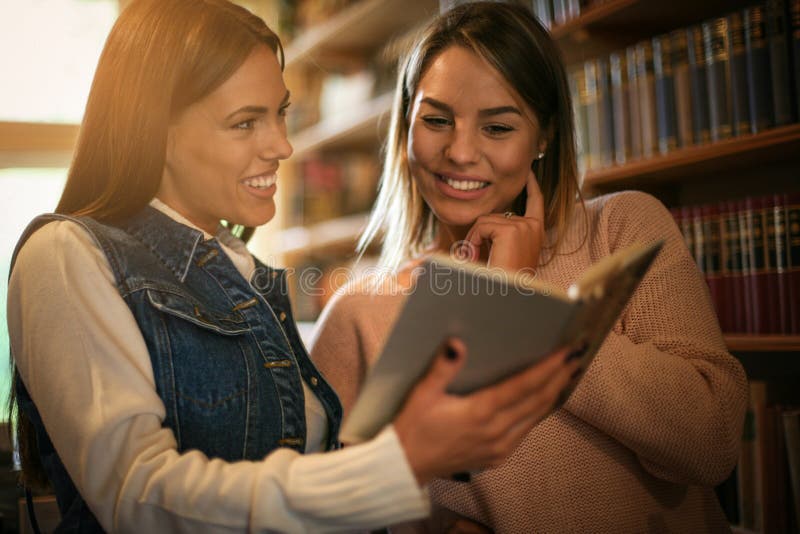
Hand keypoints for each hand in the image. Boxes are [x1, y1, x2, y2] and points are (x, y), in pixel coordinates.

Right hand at [393, 338, 578, 485]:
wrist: (405, 466)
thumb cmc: (412, 427)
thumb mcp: (422, 394)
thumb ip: (442, 368)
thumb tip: (457, 342)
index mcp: (480, 411)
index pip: (524, 386)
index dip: (548, 367)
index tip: (566, 352)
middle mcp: (495, 431)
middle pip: (537, 400)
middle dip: (559, 377)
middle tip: (577, 357)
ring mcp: (498, 447)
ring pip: (535, 417)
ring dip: (554, 395)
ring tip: (568, 375)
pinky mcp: (496, 457)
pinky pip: (525, 431)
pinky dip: (539, 413)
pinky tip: (544, 402)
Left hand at [463, 169, 544, 271]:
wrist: (507, 295)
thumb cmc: (503, 278)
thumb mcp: (507, 252)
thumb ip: (502, 233)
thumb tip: (485, 218)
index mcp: (536, 231)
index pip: (536, 201)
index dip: (531, 186)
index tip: (529, 173)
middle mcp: (533, 226)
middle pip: (496, 214)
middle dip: (480, 234)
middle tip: (475, 255)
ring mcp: (523, 226)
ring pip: (485, 220)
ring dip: (474, 240)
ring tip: (477, 259)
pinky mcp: (511, 230)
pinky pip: (481, 226)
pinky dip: (473, 241)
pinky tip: (477, 256)